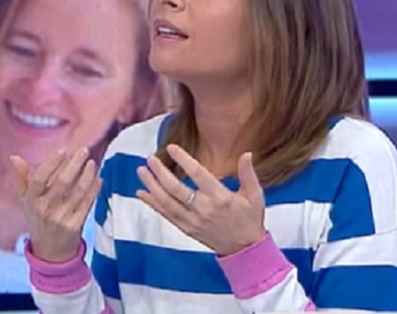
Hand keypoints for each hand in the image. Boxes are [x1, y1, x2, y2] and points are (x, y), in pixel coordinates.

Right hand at [11, 148, 100, 262]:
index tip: (62, 151)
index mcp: (31, 200)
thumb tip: (14, 157)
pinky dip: (93, 190)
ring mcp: (61, 218)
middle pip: (62, 183)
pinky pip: (86, 203)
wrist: (50, 251)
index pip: (40, 179)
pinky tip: (98, 179)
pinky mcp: (75, 225)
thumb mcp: (25, 201)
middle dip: (74, 165)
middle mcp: (45, 209)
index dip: (51, 164)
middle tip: (84, 150)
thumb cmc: (37, 219)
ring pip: (77, 192)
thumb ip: (21, 178)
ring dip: (86, 175)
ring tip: (91, 163)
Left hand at [135, 145, 266, 255]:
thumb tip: (247, 153)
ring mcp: (193, 220)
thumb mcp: (255, 195)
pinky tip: (141, 193)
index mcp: (220, 197)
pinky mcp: (186, 228)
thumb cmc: (250, 218)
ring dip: (152, 186)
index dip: (183, 160)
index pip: (198, 175)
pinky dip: (152, 204)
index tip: (171, 148)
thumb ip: (248, 173)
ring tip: (141, 171)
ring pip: (167, 202)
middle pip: (176, 189)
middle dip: (160, 173)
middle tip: (150, 159)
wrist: (244, 249)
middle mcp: (204, 209)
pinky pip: (166, 215)